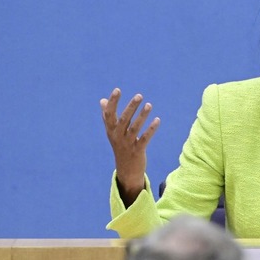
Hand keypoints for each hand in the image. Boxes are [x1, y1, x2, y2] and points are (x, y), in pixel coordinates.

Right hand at [100, 88, 159, 205]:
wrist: (126, 170)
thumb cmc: (120, 146)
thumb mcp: (112, 132)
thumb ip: (108, 117)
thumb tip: (102, 100)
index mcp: (111, 130)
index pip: (109, 114)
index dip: (112, 102)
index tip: (117, 90)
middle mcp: (117, 136)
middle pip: (123, 119)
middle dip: (131, 107)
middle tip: (139, 95)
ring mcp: (127, 144)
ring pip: (134, 128)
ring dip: (142, 116)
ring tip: (149, 105)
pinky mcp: (138, 151)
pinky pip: (145, 138)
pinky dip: (151, 129)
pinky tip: (157, 120)